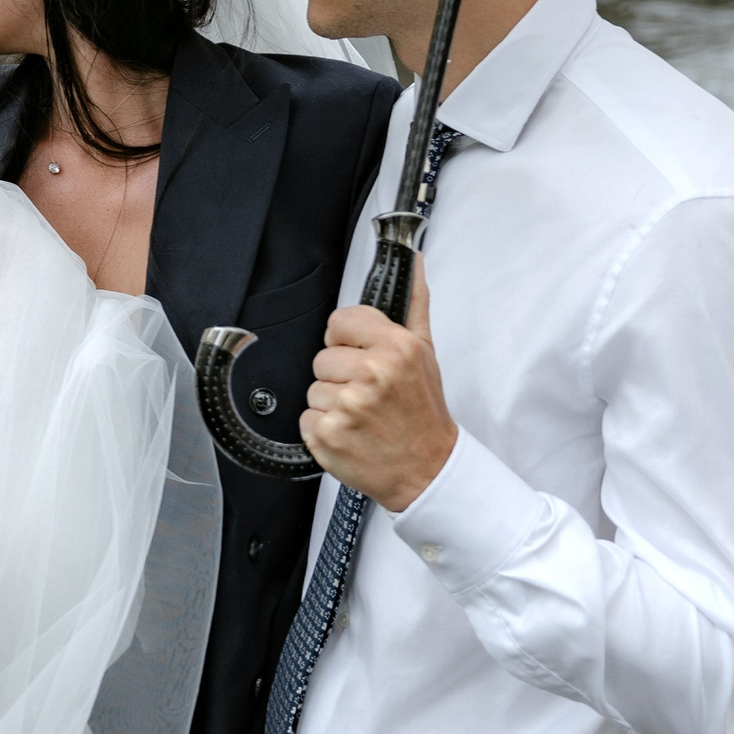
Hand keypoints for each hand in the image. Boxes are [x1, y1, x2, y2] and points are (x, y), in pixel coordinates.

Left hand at [304, 263, 457, 512]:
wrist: (428, 471)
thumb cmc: (424, 415)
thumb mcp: (426, 354)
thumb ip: (414, 305)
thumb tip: (411, 262)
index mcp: (396, 348)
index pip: (339, 321)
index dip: (346, 341)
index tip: (360, 356)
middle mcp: (372, 374)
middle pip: (322, 357)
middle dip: (340, 375)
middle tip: (367, 395)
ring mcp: (347, 406)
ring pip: (312, 388)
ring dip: (331, 404)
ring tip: (362, 416)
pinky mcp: (327, 435)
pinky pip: (306, 418)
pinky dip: (323, 429)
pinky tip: (350, 434)